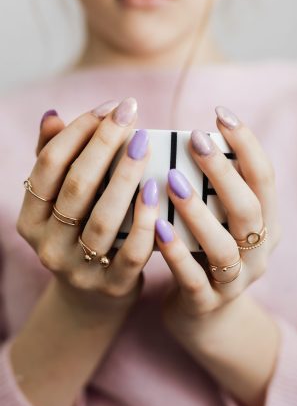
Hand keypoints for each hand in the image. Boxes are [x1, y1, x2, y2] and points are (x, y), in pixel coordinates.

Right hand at [12, 98, 159, 405]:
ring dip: (125, 176)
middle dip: (104, 144)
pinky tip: (156, 189)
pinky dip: (144, 220)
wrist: (92, 298)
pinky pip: (131, 252)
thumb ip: (54, 162)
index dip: (77, 131)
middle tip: (130, 113)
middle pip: (76, 187)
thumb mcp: (60, 205)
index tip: (109, 107)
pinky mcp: (112, 286)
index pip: (48, 166)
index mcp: (30, 219)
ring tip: (144, 143)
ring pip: (103, 218)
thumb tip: (53, 116)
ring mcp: (79, 269)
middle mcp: (48, 245)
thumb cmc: (78, 236)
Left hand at [155, 107, 280, 405]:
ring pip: (223, 247)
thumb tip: (186, 143)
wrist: (204, 315)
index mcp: (265, 226)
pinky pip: (193, 279)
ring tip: (172, 181)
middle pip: (249, 210)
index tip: (221, 114)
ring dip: (199, 212)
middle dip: (224, 173)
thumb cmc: (206, 254)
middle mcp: (256, 253)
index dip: (247, 146)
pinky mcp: (205, 303)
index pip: (265, 180)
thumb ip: (212, 192)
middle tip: (195, 140)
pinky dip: (177, 253)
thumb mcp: (219, 222)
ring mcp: (233, 282)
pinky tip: (157, 227)